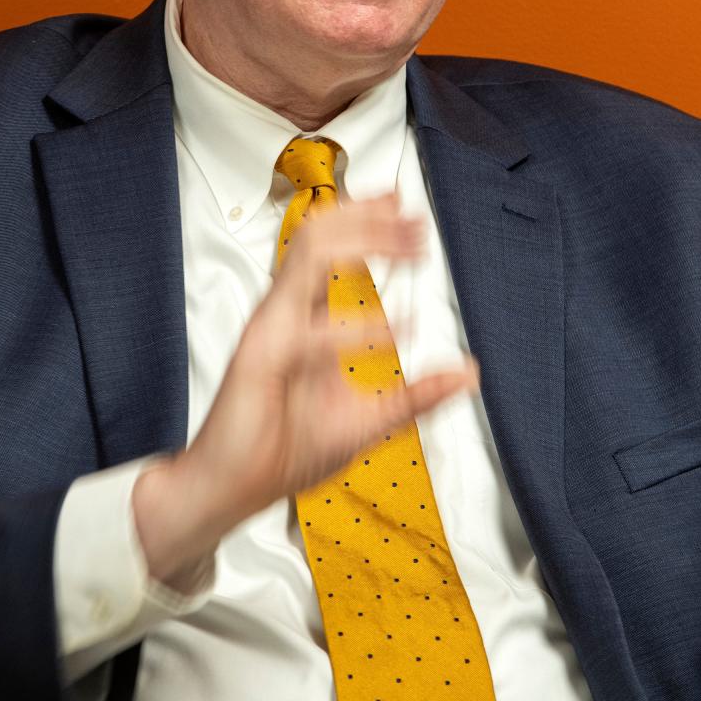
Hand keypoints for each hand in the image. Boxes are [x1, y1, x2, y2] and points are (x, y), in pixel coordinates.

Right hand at [132, 195, 476, 585]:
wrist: (232, 489)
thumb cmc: (285, 450)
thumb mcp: (371, 419)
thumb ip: (418, 394)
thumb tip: (469, 374)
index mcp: (304, 317)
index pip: (331, 248)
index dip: (367, 221)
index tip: (408, 212)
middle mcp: (284, 312)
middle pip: (319, 236)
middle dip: (369, 217)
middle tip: (413, 217)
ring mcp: (270, 329)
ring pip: (307, 256)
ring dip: (361, 241)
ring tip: (407, 246)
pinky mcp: (258, 359)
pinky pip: (306, 331)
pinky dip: (351, 328)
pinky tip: (395, 332)